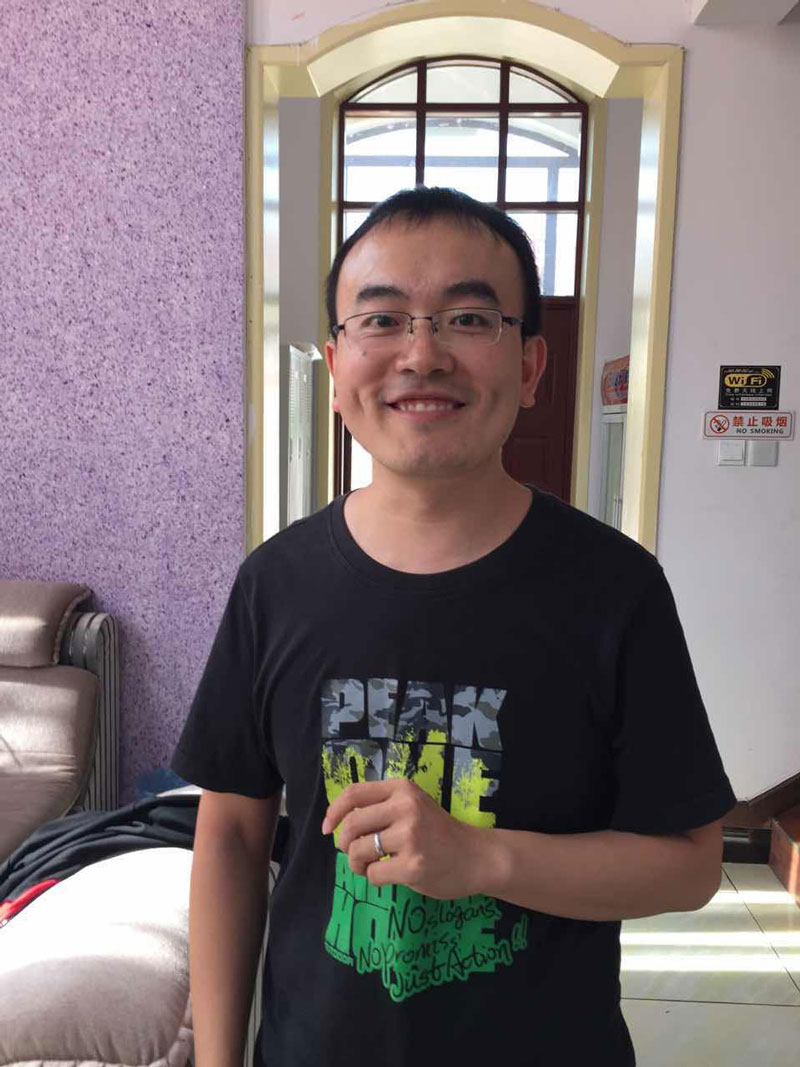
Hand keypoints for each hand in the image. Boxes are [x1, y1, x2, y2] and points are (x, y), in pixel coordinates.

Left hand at [321, 778, 490, 899]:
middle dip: (344, 844)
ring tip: (372, 866)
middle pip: (352, 825)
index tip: (327, 829)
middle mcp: (405, 808)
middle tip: (354, 854)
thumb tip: (339, 822)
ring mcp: (410, 837)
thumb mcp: (413, 806)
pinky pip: (373, 874)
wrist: (476, 857)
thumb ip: (382, 807)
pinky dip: (374, 879)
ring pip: (357, 851)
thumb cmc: (439, 833)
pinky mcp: (412, 866)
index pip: (354, 793)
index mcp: (402, 789)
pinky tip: (390, 875)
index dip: (334, 812)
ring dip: (357, 864)